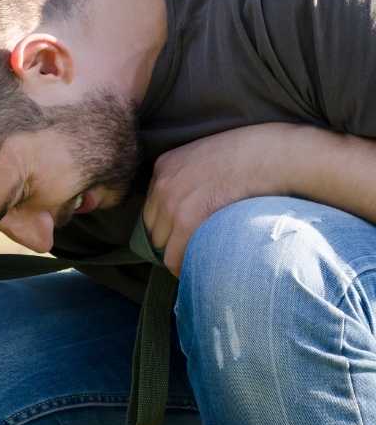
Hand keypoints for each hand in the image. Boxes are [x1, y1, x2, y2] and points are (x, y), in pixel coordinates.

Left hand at [142, 123, 292, 275]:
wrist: (273, 155)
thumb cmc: (250, 156)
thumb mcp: (207, 157)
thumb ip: (190, 177)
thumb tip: (190, 204)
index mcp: (164, 166)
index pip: (152, 208)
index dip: (167, 225)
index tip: (182, 235)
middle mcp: (162, 183)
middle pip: (153, 228)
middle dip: (170, 240)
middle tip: (193, 249)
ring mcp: (171, 202)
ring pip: (161, 245)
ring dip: (178, 253)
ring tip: (199, 258)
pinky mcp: (187, 219)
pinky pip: (174, 257)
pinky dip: (183, 267)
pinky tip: (198, 269)